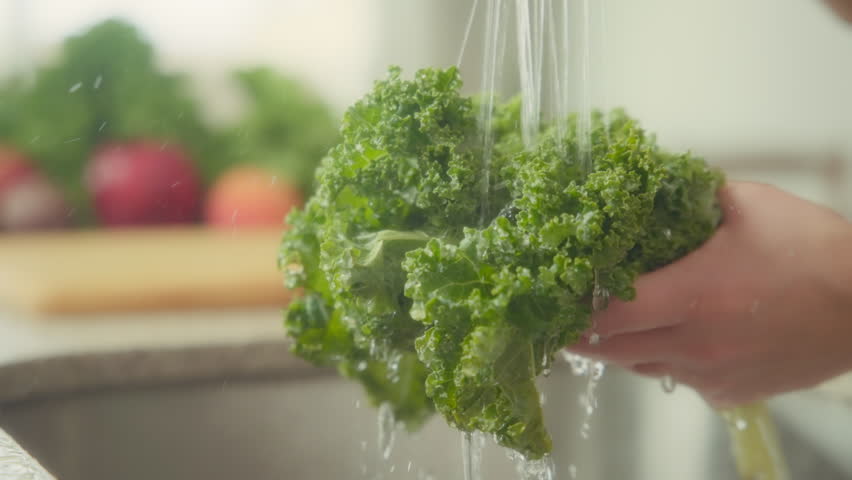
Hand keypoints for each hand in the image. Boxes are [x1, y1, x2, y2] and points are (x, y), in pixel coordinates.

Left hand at [569, 181, 851, 406]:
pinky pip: (677, 379)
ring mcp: (711, 374)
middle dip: (584, 334)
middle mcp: (695, 344)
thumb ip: (690, 194)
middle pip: (613, 350)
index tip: (555, 297)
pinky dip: (663, 360)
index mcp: (693, 295)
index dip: (573, 310)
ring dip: (622, 346)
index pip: (607, 316)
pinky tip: (674, 335)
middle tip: (566, 314)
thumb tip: (652, 184)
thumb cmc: (812, 251)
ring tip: (616, 321)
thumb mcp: (747, 203)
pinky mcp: (729, 393)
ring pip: (641, 367)